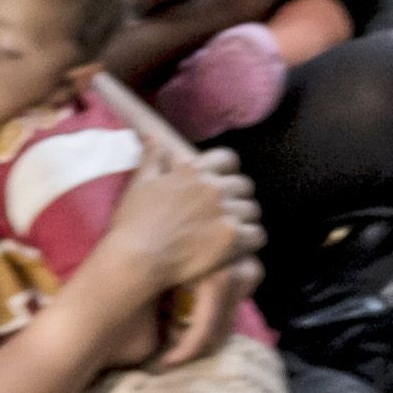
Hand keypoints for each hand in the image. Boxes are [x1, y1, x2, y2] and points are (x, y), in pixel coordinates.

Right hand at [93, 143, 253, 308]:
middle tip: (225, 213)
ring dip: (244, 219)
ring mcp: (225, 212)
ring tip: (232, 231)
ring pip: (253, 210)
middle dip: (237, 198)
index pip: (228, 159)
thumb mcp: (140, 182)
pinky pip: (257, 235)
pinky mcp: (232, 238)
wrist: (137, 256)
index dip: (227, 172)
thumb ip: (152, 157)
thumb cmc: (134, 221)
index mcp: (194, 171)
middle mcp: (213, 187)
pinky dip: (251, 240)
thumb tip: (154, 136)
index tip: (221, 185)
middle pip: (244, 186)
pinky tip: (239, 247)